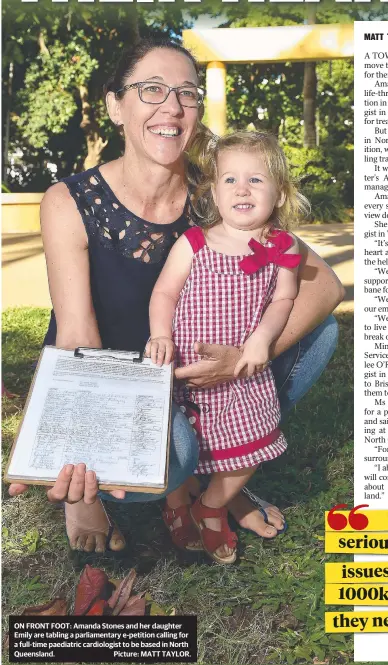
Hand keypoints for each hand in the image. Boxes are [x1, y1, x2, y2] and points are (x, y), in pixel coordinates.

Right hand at [8, 463, 125, 502]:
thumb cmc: (59, 468)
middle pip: (74, 496)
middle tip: (81, 465)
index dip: (62, 484)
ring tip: (92, 471)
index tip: (67, 467)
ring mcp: (88, 493)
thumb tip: (12, 490)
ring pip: (90, 498)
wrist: (79, 461)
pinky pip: (109, 493)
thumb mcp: (44, 471)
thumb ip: (28, 480)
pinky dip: (116, 493)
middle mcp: (73, 495)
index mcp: (58, 491)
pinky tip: (122, 493)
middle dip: (77, 482)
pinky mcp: (102, 489)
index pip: (56, 495)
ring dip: (91, 487)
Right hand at [145, 337, 174, 365]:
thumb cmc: (167, 346)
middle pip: (161, 350)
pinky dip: (148, 352)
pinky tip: (149, 357)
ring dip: (153, 356)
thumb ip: (171, 356)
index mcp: (169, 344)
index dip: (168, 357)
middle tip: (159, 365)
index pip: (169, 350)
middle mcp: (162, 342)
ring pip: (153, 348)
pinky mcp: (150, 342)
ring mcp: (155, 341)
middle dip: (160, 358)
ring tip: (154, 362)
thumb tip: (168, 363)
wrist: (162, 337)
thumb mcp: (172, 349)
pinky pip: (148, 347)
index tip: (166, 363)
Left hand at [174, 341, 246, 388]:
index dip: (171, 371)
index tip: (166, 365)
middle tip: (168, 367)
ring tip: (176, 371)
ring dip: (181, 379)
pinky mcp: (208, 384)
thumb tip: (194, 346)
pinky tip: (189, 374)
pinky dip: (188, 381)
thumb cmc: (228, 356)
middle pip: (180, 381)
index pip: (179, 374)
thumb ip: (204, 348)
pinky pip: (194, 385)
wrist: (240, 366)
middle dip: (174, 376)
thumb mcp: (217, 349)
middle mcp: (199, 379)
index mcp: (199, 371)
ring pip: (187, 384)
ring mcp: (204, 383)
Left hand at [234, 335, 269, 377]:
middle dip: (249, 373)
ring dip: (257, 370)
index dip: (236, 372)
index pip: (239, 367)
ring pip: (258, 370)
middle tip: (249, 373)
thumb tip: (240, 352)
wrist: (262, 338)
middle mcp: (252, 362)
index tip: (235, 375)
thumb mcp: (245, 345)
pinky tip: (261, 365)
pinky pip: (264, 367)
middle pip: (250, 372)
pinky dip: (262, 367)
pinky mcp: (265, 361)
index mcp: (245, 358)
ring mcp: (259, 362)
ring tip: (256, 368)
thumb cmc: (252, 340)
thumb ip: (242, 350)